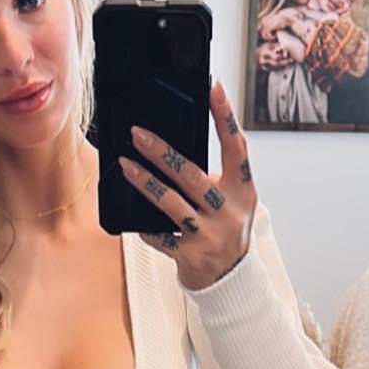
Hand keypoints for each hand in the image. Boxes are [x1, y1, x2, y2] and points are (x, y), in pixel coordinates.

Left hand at [118, 78, 256, 291]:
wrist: (231, 281)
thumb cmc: (228, 232)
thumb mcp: (234, 203)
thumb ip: (215, 178)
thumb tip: (175, 150)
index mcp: (243, 192)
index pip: (237, 147)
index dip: (226, 117)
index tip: (214, 88)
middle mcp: (229, 212)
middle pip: (193, 175)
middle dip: (163, 153)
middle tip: (138, 134)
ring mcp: (209, 235)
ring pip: (172, 204)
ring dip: (146, 182)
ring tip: (126, 165)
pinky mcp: (190, 255)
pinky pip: (161, 236)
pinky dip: (146, 226)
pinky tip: (132, 216)